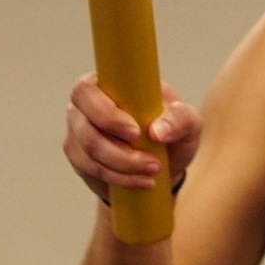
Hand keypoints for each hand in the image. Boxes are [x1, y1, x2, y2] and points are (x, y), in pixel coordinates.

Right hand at [64, 73, 200, 202]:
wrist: (163, 163)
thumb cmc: (173, 131)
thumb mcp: (187, 122)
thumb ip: (180, 118)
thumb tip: (158, 131)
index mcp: (104, 83)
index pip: (86, 91)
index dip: (106, 114)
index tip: (135, 132)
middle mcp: (83, 106)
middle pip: (86, 129)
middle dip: (117, 150)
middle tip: (152, 162)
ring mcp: (78, 133)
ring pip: (89, 154)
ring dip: (123, 168)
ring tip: (153, 171)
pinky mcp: (79, 159)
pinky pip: (92, 171)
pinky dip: (119, 179)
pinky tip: (142, 182)